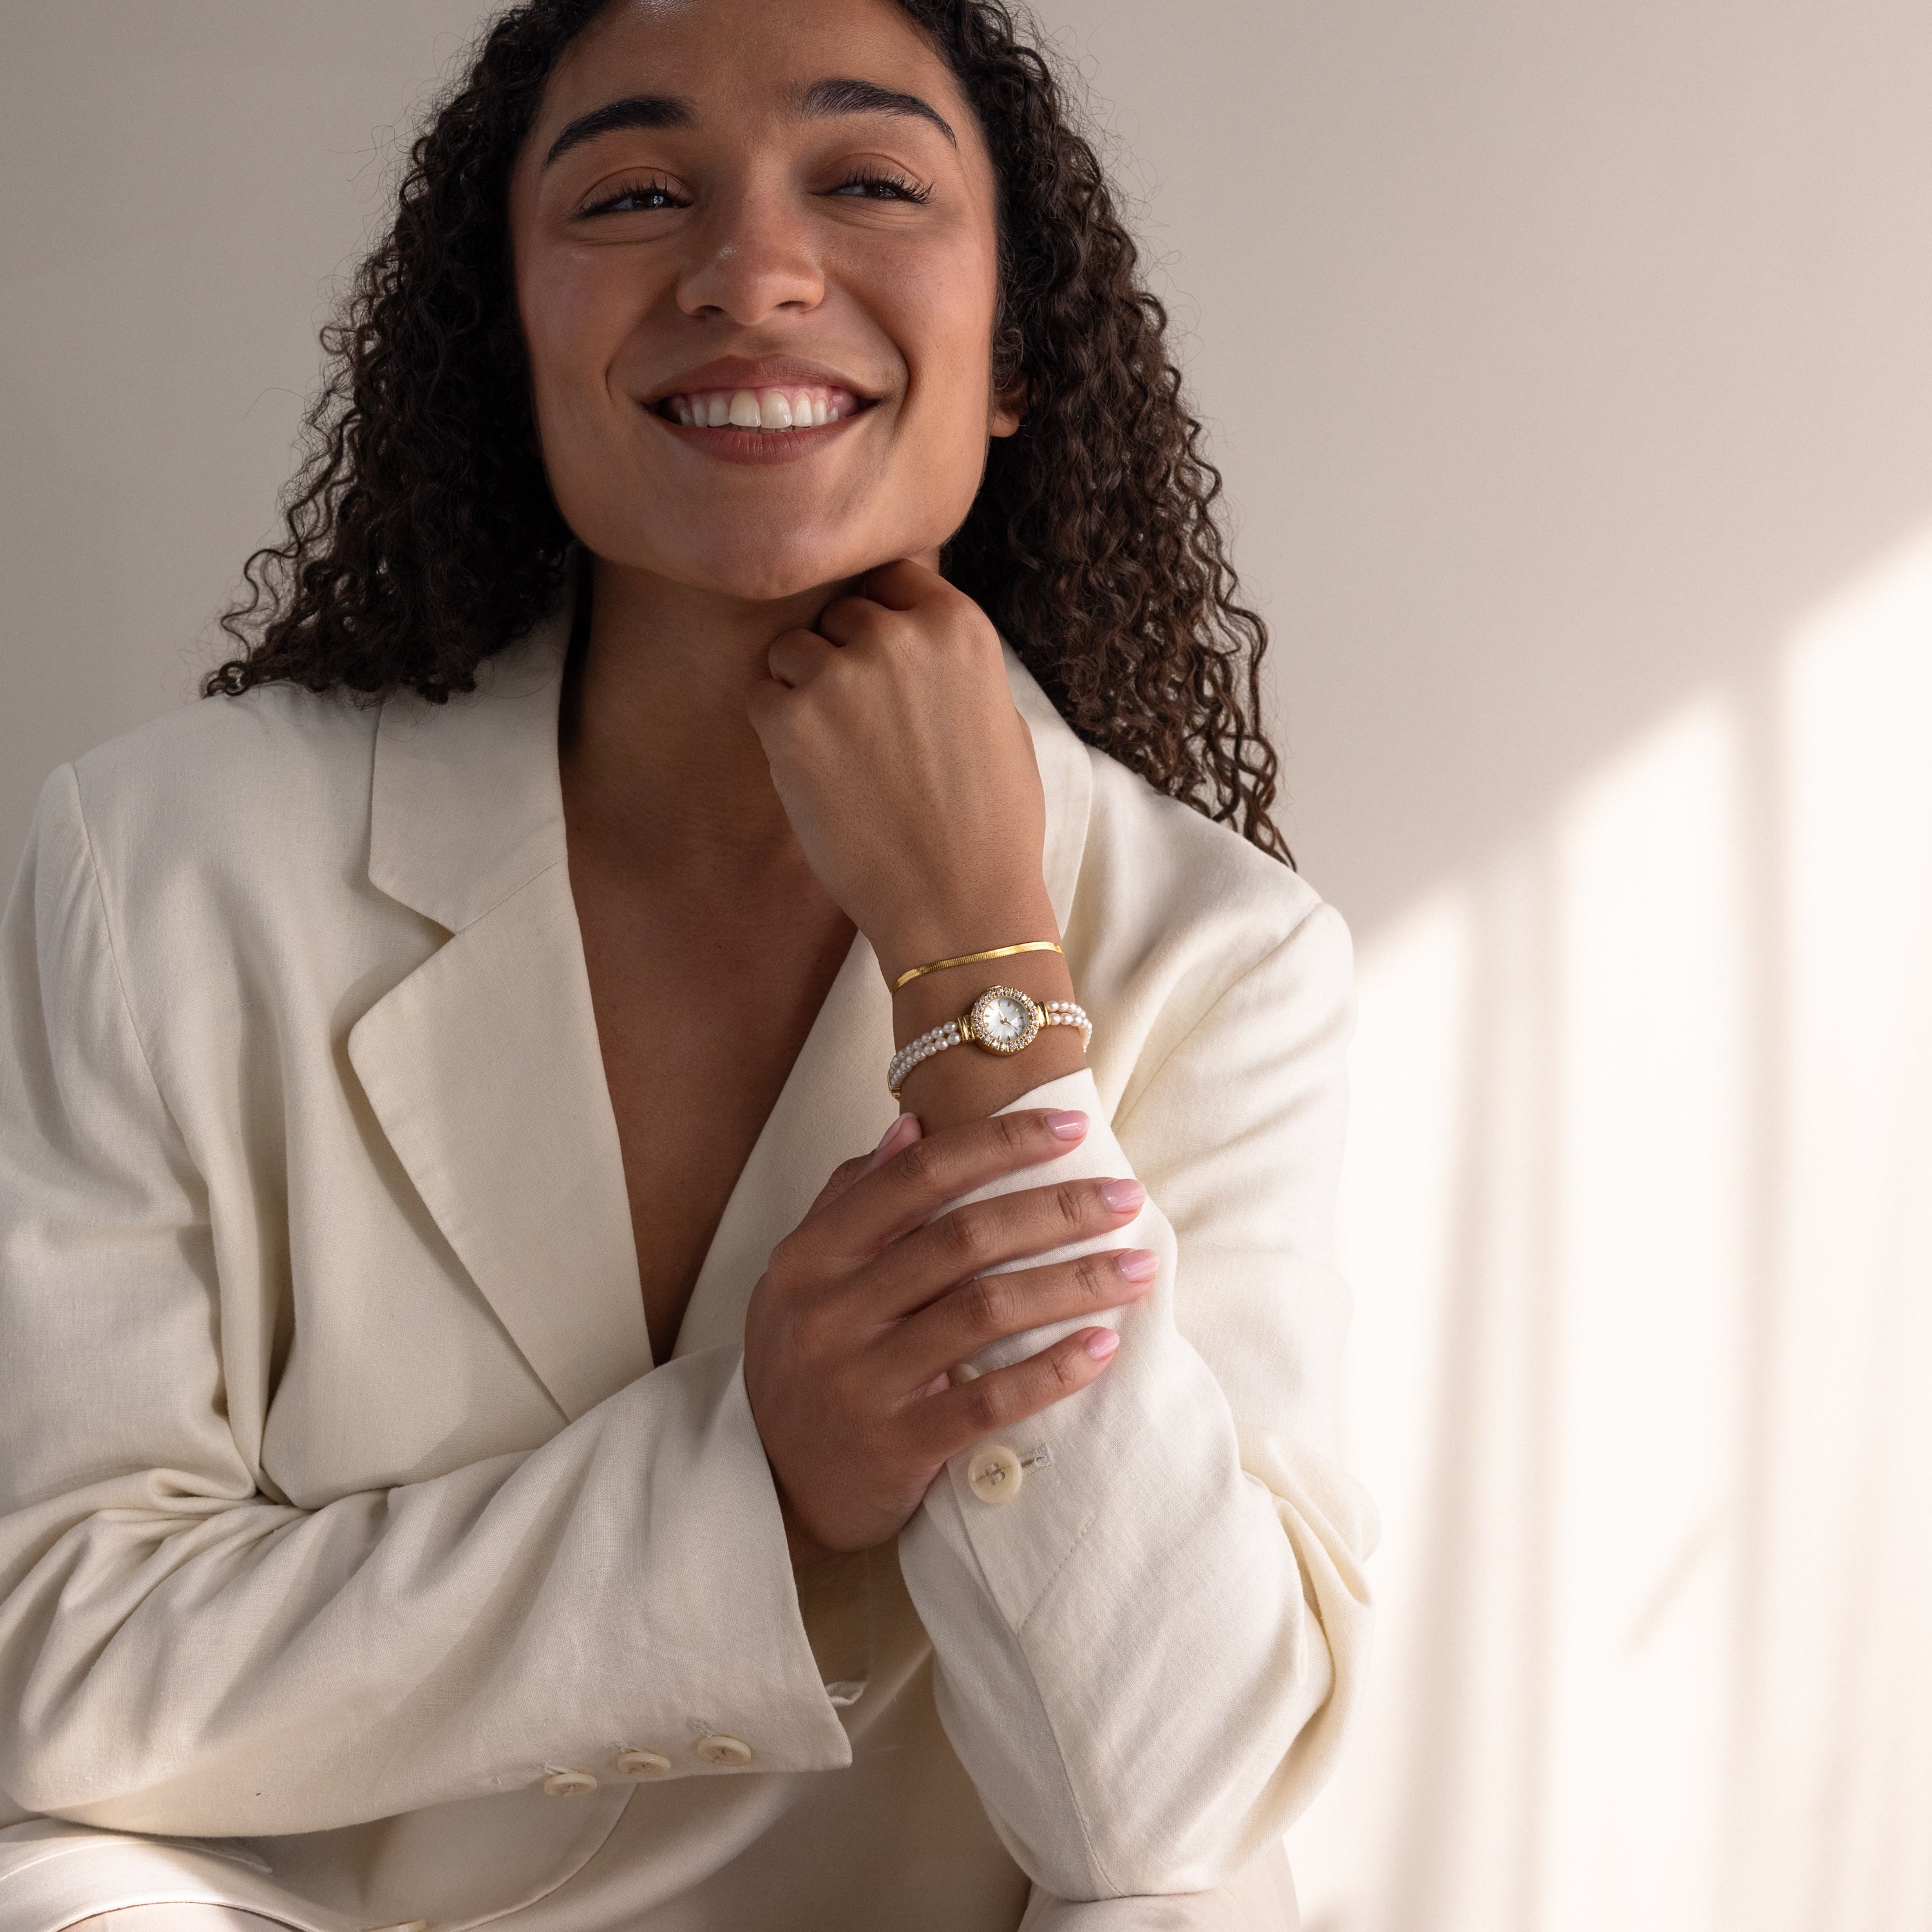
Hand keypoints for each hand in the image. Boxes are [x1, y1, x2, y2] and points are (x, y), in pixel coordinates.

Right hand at [743, 1108, 1154, 1559]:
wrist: (768, 1485)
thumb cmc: (804, 1360)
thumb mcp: (804, 1275)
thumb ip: (853, 1198)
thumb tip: (912, 1125)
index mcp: (812, 1255)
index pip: (916, 1176)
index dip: (999, 1143)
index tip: (1073, 1126)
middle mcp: (832, 1311)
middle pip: (963, 1238)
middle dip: (1057, 1210)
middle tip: (1126, 1196)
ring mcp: (863, 1381)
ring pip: (985, 1312)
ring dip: (1073, 1283)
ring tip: (1135, 1268)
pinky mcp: (898, 1446)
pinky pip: (990, 1401)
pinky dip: (1053, 1370)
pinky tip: (1104, 1347)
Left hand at [746, 559, 1054, 982]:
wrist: (959, 903)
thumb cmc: (990, 824)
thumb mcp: (998, 715)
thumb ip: (948, 662)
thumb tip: (909, 630)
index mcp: (958, 625)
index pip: (893, 576)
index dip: (883, 618)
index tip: (886, 663)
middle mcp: (897, 634)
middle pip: (839, 612)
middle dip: (843, 657)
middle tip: (865, 729)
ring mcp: (839, 674)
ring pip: (792, 650)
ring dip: (804, 690)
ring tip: (842, 756)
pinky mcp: (789, 720)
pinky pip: (762, 697)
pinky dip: (778, 732)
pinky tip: (817, 778)